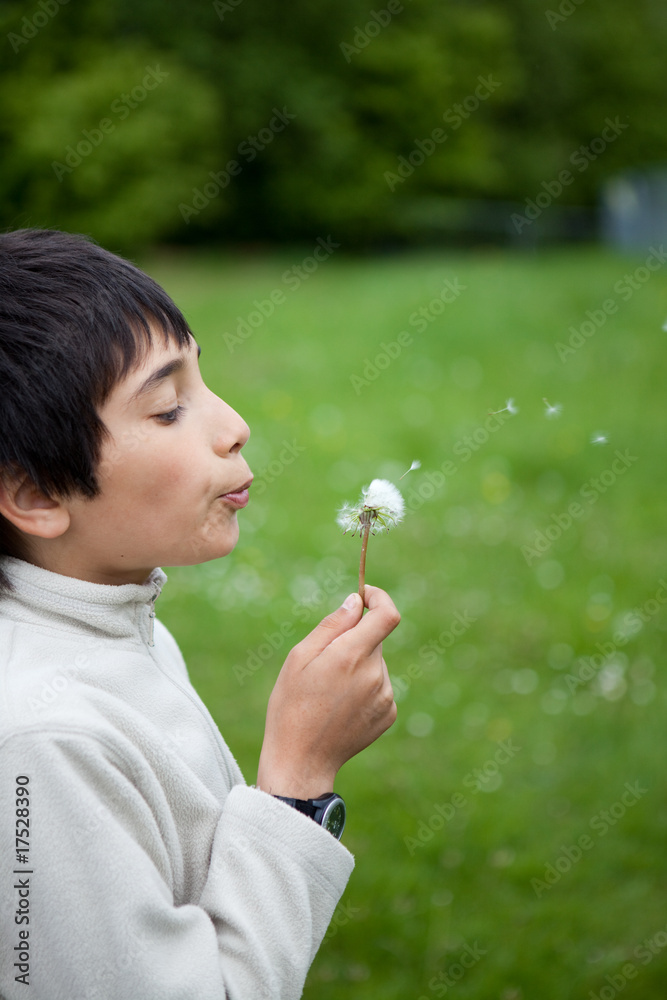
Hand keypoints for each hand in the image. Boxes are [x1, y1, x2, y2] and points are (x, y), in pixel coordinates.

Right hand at [257, 585, 399, 798]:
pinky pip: (379, 687)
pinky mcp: (388, 714)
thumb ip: (332, 626)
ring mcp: (385, 696)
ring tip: (329, 692)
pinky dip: (364, 688)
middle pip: (374, 640)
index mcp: (351, 655)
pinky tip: (340, 707)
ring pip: (375, 664)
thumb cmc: (291, 705)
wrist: (301, 760)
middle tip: (324, 663)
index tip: (365, 596)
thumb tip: (356, 602)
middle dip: (354, 640)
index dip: (380, 599)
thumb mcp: (300, 658)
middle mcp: (374, 674)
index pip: (387, 614)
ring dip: (358, 666)